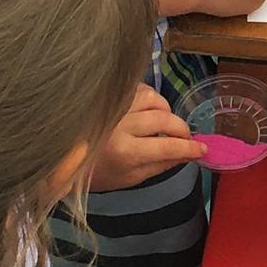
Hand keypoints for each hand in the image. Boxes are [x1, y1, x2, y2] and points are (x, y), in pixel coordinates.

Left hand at [91, 84, 205, 190]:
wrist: (64, 158)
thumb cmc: (97, 173)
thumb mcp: (131, 178)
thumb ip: (162, 165)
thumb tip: (189, 155)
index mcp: (125, 152)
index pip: (168, 147)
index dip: (189, 147)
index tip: (202, 148)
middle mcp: (120, 125)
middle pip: (164, 120)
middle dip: (181, 129)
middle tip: (186, 137)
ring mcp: (113, 107)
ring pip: (153, 99)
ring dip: (166, 111)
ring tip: (165, 123)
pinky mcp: (108, 96)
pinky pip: (139, 89)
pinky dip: (150, 98)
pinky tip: (149, 110)